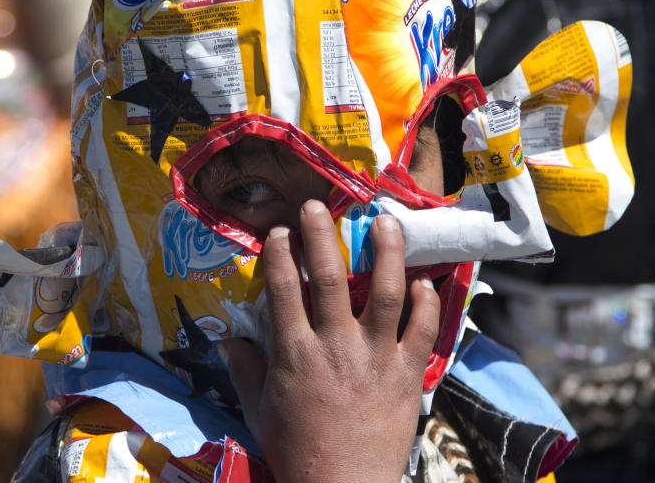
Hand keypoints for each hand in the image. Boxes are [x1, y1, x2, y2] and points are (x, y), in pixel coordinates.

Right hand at [215, 200, 439, 482]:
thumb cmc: (296, 449)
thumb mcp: (259, 410)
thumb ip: (245, 370)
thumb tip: (228, 341)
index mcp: (295, 353)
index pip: (285, 290)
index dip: (282, 255)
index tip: (281, 232)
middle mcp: (336, 346)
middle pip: (332, 278)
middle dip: (323, 237)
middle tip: (319, 206)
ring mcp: (375, 357)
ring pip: (386, 293)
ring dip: (386, 254)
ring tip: (386, 222)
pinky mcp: (406, 374)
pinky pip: (422, 331)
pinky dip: (426, 303)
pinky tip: (423, 280)